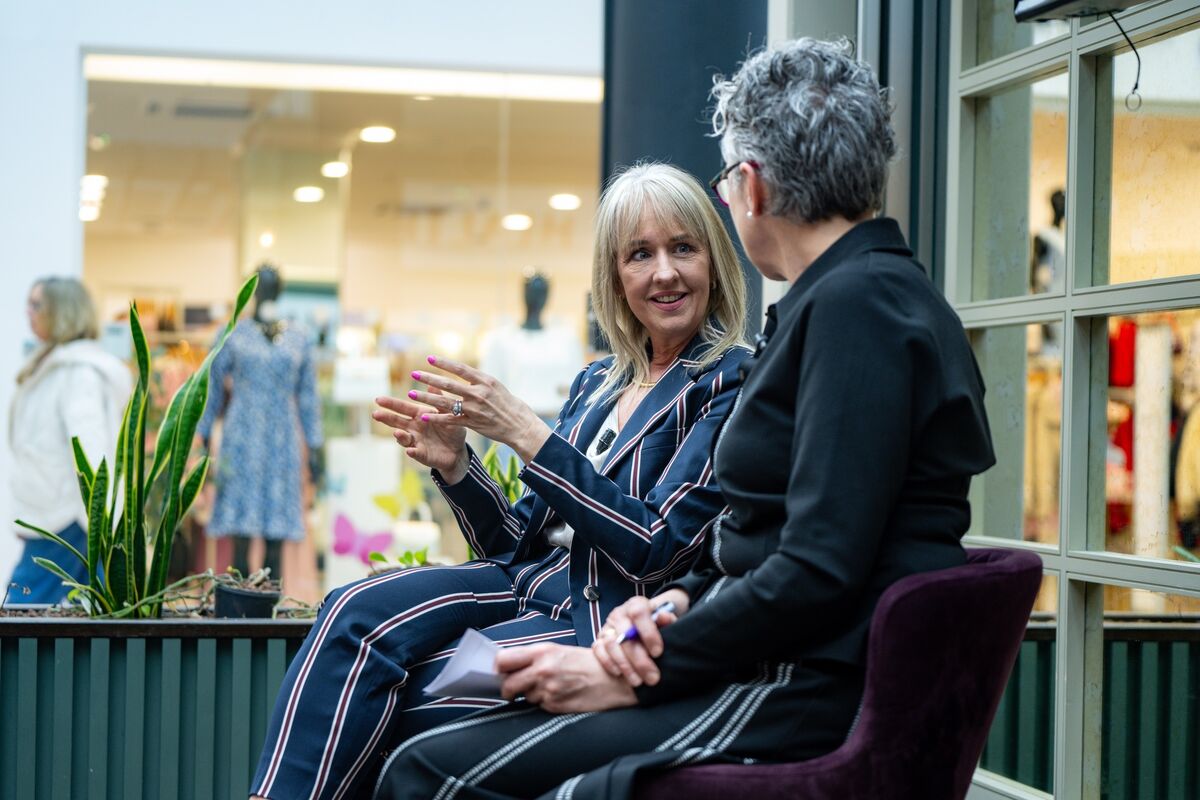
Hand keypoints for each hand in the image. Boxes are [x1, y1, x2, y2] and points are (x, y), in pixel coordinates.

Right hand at [373, 391, 468, 482]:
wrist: (458, 450)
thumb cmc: (452, 429)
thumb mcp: (448, 413)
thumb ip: (439, 401)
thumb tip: (432, 384)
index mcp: (419, 415)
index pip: (402, 408)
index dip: (390, 404)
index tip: (378, 399)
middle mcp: (414, 428)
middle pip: (397, 422)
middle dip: (386, 418)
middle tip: (376, 414)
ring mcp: (416, 441)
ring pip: (403, 438)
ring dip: (399, 436)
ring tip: (397, 432)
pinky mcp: (421, 454)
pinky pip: (416, 453)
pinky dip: (412, 452)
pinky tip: (410, 450)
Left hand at [408, 355, 551, 462]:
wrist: (520, 425)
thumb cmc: (508, 403)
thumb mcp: (495, 386)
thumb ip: (478, 380)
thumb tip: (463, 371)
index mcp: (485, 381)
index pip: (460, 369)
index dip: (444, 363)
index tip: (429, 358)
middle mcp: (479, 393)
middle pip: (449, 384)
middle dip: (429, 378)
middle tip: (414, 374)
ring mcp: (475, 409)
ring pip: (446, 402)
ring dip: (426, 398)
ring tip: (411, 394)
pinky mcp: (473, 423)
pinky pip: (450, 420)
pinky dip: (436, 418)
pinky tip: (424, 416)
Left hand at [498, 643, 637, 712]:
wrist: (613, 679)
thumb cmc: (587, 663)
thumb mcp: (559, 650)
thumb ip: (534, 657)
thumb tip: (509, 667)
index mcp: (542, 651)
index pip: (503, 659)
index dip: (498, 668)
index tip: (501, 672)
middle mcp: (542, 670)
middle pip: (506, 684)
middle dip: (507, 689)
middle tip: (514, 688)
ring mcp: (548, 689)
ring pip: (523, 696)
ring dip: (530, 694)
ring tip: (550, 687)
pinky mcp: (554, 705)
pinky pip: (538, 706)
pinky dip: (544, 702)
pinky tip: (559, 694)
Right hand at [593, 589, 689, 686]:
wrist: (643, 629)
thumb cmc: (656, 627)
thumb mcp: (665, 622)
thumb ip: (667, 620)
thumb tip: (664, 618)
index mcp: (636, 604)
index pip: (639, 613)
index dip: (648, 633)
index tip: (658, 653)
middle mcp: (619, 614)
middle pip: (625, 634)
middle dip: (640, 659)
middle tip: (653, 678)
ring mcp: (607, 627)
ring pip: (611, 644)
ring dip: (625, 666)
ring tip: (638, 681)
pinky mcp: (598, 640)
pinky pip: (598, 651)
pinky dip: (608, 663)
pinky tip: (620, 674)